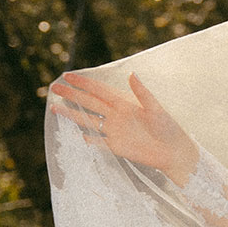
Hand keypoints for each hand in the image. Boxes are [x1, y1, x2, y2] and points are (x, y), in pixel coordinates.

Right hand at [49, 70, 198, 184]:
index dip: (84, 83)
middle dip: (71, 95)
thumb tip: (132, 74)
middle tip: (54, 87)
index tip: (68, 76)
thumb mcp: (156, 109)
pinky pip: (97, 140)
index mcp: (125, 103)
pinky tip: (75, 134)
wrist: (173, 152)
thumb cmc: (169, 128)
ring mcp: (114, 131)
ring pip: (88, 120)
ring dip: (72, 114)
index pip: (99, 90)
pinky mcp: (116, 146)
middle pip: (89, 103)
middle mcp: (116, 115)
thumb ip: (142, 93)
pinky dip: (86, 137)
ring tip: (54, 108)